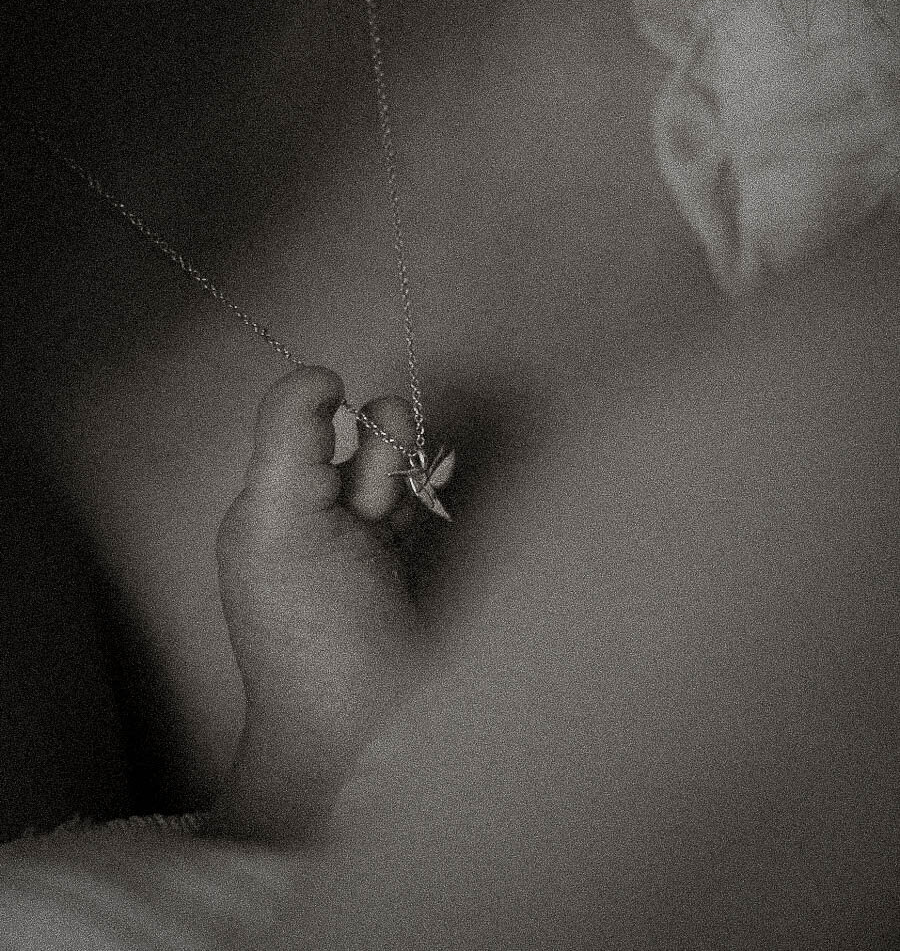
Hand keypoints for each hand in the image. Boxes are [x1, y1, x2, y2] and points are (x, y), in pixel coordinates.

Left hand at [212, 365, 432, 841]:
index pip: (305, 416)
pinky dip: (435, 488)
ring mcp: (370, 543)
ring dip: (407, 478)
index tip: (345, 410)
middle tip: (370, 508)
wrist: (368, 733)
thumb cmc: (310, 630)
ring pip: (403, 464)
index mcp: (271, 504)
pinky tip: (438, 496)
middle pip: (365, 435)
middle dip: (380, 454)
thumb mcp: (276, 519)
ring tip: (398, 527)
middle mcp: (318, 516)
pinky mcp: (416, 565)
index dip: (330, 408)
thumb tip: (322, 372)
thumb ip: (289, 434)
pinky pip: (429, 497)